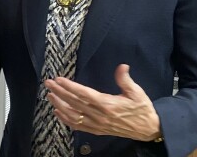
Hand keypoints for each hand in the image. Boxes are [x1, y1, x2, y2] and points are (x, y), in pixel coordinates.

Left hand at [44, 64, 161, 141]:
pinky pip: (78, 126)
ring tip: (50, 96)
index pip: (84, 94)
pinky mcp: (97, 130)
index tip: (58, 80)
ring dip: (60, 105)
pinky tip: (59, 112)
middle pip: (74, 104)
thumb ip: (125, 79)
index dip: (70, 87)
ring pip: (73, 116)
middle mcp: (100, 116)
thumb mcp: (137, 92)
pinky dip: (66, 120)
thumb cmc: (142, 108)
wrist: (148, 129)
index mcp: (108, 104)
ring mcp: (97, 125)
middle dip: (60, 93)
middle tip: (48, 84)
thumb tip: (122, 66)